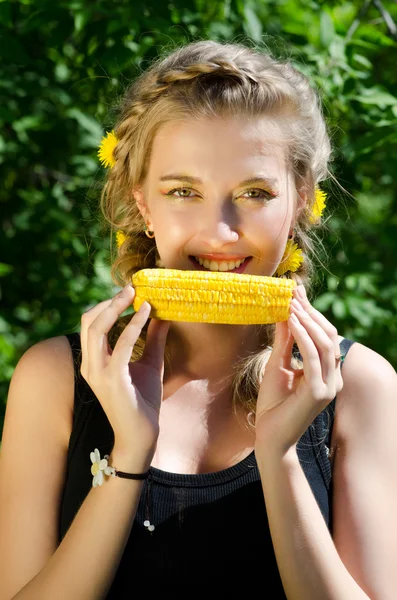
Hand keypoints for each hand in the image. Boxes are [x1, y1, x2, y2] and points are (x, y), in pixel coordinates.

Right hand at [80, 285, 169, 454]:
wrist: (142, 435)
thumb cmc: (144, 401)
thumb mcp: (150, 363)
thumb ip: (153, 340)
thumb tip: (162, 316)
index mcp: (94, 360)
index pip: (91, 324)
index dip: (107, 304)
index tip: (129, 291)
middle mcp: (90, 364)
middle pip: (89, 320)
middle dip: (109, 301)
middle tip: (131, 288)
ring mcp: (98, 372)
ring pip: (97, 328)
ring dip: (115, 307)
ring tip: (135, 294)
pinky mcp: (111, 379)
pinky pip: (120, 344)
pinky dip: (133, 324)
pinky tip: (147, 312)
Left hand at [254, 284, 342, 456]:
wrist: (269, 437)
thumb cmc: (272, 405)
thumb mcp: (277, 365)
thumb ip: (284, 342)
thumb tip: (284, 313)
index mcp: (326, 373)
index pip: (324, 336)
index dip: (312, 312)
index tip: (296, 292)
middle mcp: (333, 378)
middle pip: (328, 335)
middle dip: (310, 311)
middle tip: (293, 292)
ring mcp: (329, 386)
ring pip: (324, 343)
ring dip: (306, 319)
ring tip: (290, 302)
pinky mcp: (319, 392)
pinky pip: (312, 356)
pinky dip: (301, 335)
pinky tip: (290, 320)